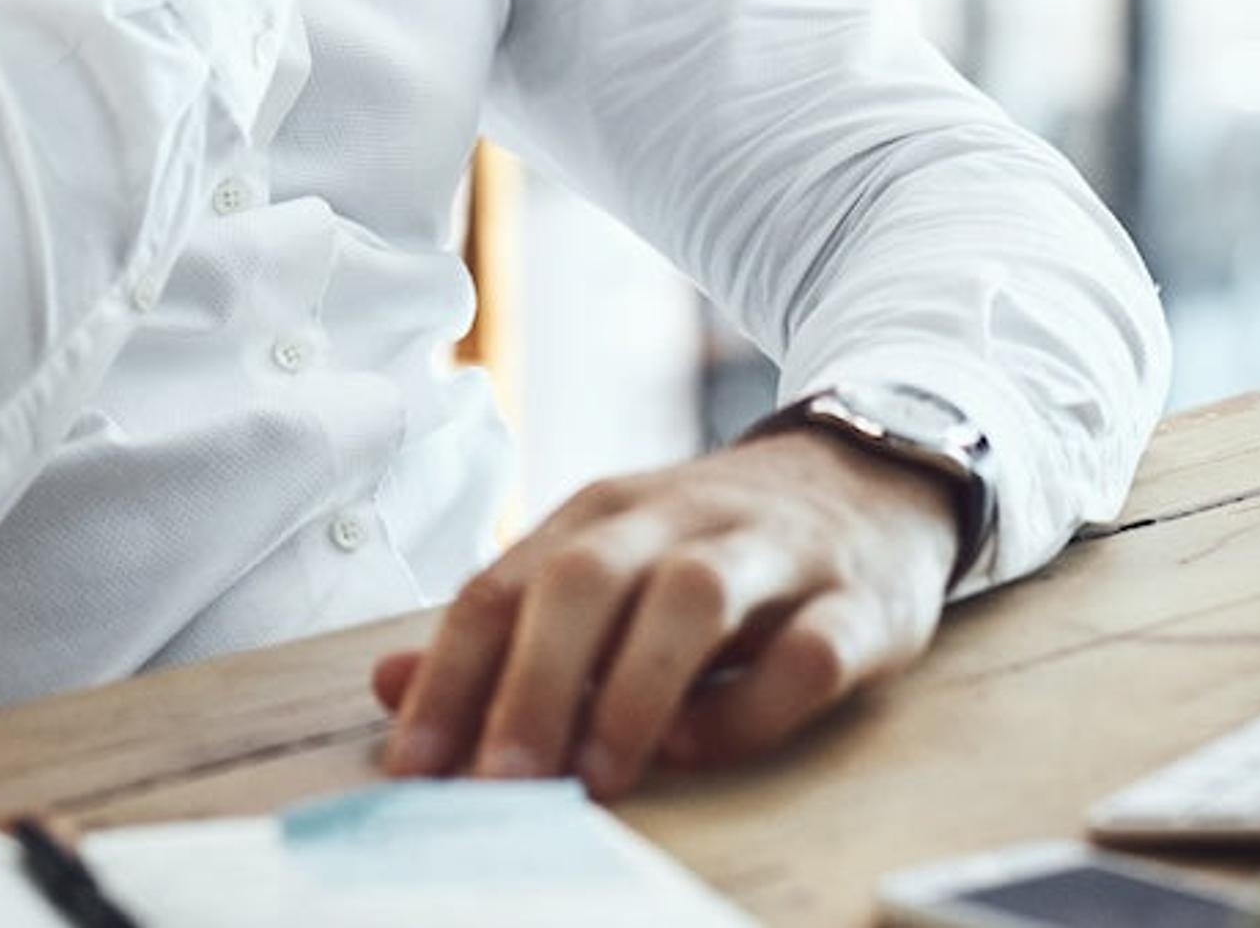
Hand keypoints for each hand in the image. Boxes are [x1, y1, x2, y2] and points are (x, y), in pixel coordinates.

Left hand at [366, 430, 956, 800]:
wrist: (873, 473)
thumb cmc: (715, 543)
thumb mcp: (606, 563)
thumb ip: (506, 628)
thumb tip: (386, 683)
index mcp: (603, 514)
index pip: (504, 586)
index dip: (451, 678)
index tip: (413, 769)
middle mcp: (679, 520)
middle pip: (587, 581)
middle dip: (532, 685)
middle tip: (498, 785)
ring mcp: (773, 554)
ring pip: (693, 598)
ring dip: (636, 690)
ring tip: (599, 775)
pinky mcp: (856, 602)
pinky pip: (807, 652)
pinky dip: (754, 705)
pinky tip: (710, 745)